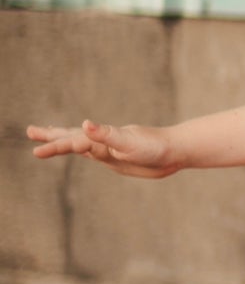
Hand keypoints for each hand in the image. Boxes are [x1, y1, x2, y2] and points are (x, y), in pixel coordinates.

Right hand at [26, 120, 179, 179]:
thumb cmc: (156, 147)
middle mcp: (103, 141)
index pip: (74, 141)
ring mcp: (108, 149)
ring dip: (62, 141)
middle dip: (51, 135)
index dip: (56, 145)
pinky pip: (93, 153)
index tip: (38, 149)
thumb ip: (107, 135)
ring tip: (45, 138)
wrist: (176, 151)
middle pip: (71, 137)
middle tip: (29, 132)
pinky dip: (82, 149)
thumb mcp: (129, 142)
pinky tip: (80, 148)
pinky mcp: (117, 158)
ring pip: (79, 145)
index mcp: (103, 138)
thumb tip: (85, 125)